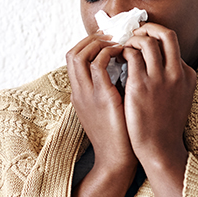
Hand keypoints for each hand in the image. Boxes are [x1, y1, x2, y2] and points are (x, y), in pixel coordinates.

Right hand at [65, 32, 135, 174]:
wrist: (116, 160)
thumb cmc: (118, 135)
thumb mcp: (107, 108)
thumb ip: (108, 88)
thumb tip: (123, 68)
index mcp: (78, 94)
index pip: (73, 59)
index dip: (89, 44)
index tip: (108, 41)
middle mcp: (78, 92)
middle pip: (72, 52)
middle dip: (92, 39)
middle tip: (113, 36)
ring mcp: (87, 94)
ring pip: (79, 54)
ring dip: (99, 43)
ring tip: (118, 43)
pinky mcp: (102, 98)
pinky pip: (98, 65)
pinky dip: (109, 54)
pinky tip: (124, 54)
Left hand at [121, 23, 196, 168]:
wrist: (159, 148)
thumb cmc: (163, 126)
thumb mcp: (179, 99)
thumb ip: (173, 80)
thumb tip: (160, 65)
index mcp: (187, 75)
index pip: (174, 44)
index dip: (156, 37)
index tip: (143, 39)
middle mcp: (176, 72)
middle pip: (166, 34)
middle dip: (148, 28)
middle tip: (133, 32)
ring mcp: (160, 78)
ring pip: (147, 41)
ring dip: (132, 39)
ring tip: (122, 45)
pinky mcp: (141, 85)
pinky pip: (131, 55)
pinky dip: (122, 51)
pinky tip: (116, 58)